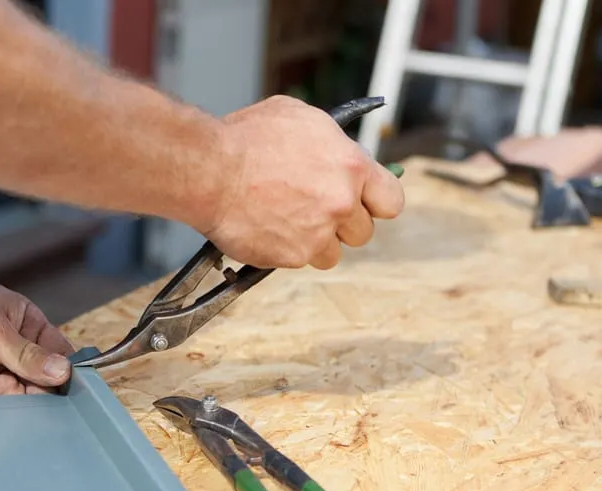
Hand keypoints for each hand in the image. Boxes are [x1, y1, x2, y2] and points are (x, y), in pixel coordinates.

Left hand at [0, 274, 74, 397]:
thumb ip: (25, 354)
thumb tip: (63, 372)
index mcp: (22, 325)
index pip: (55, 354)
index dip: (62, 372)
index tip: (66, 390)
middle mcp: (9, 352)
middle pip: (38, 384)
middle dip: (33, 392)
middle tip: (20, 391)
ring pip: (15, 401)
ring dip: (10, 404)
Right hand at [202, 96, 404, 269]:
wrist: (209, 170)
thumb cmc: (245, 139)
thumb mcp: (299, 118)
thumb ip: (330, 142)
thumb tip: (338, 151)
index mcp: (351, 166)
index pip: (391, 201)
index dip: (375, 204)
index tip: (363, 204)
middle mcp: (341, 203)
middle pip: (362, 232)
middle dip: (340, 225)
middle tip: (312, 211)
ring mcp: (317, 234)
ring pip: (330, 254)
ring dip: (313, 243)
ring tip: (284, 221)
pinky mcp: (291, 256)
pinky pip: (297, 261)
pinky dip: (283, 250)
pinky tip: (264, 228)